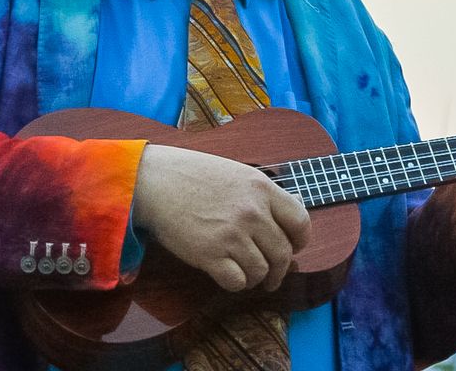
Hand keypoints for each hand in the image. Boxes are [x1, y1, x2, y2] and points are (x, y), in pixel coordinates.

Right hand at [131, 145, 310, 292]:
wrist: (154, 182)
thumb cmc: (193, 175)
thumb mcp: (237, 173)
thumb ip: (265, 193)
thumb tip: (297, 204)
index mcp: (262, 189)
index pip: (301, 222)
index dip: (300, 241)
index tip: (292, 248)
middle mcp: (252, 212)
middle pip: (283, 254)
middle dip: (279, 270)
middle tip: (270, 275)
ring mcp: (231, 234)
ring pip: (261, 271)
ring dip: (255, 277)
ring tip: (244, 272)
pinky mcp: (210, 255)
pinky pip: (237, 282)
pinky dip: (235, 283)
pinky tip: (226, 274)